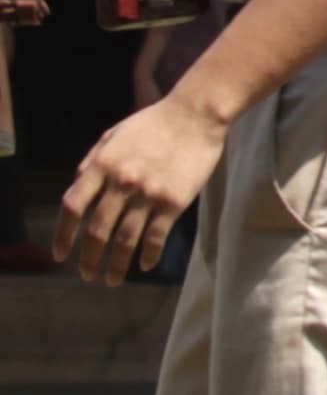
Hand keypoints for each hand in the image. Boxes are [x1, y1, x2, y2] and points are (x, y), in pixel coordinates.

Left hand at [57, 91, 227, 285]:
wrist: (197, 114)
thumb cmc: (153, 121)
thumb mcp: (113, 135)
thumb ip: (92, 161)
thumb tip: (77, 188)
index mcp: (102, 166)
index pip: (73, 207)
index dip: (63, 235)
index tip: (60, 254)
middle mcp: (121, 183)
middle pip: (97, 230)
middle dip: (89, 258)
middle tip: (87, 274)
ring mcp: (148, 194)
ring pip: (125, 239)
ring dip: (116, 265)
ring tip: (111, 280)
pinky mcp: (174, 201)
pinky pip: (157, 236)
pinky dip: (150, 254)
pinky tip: (146, 265)